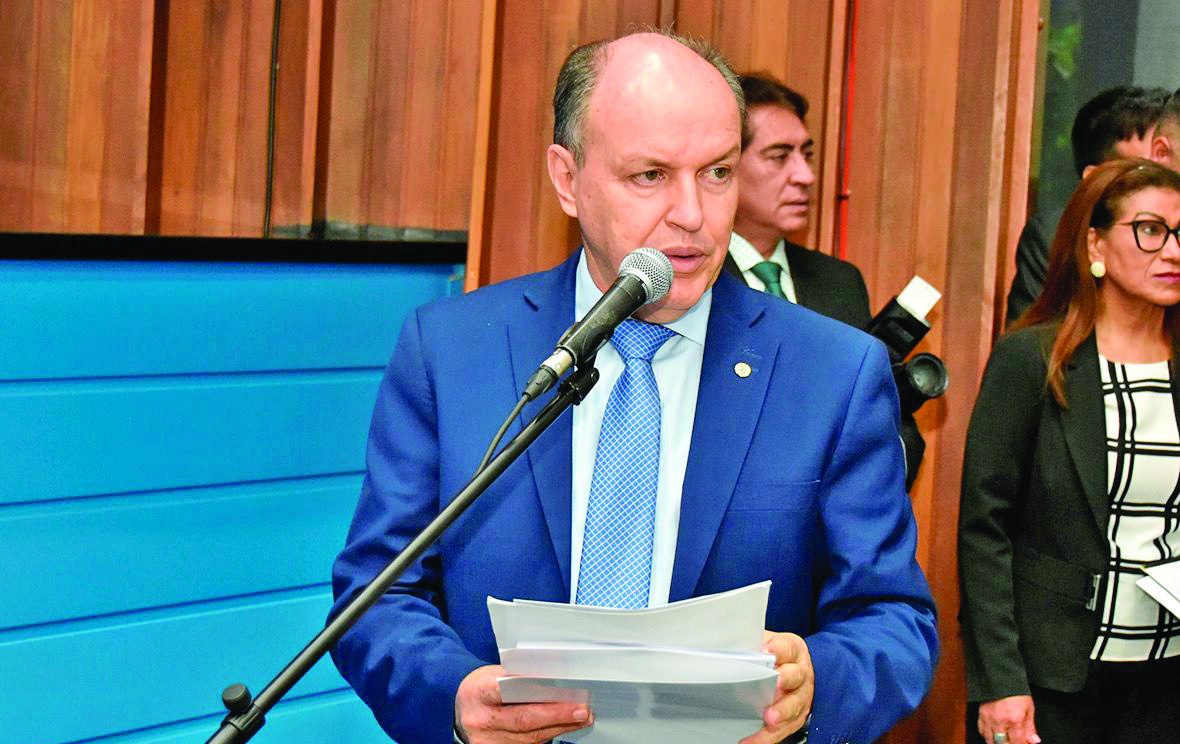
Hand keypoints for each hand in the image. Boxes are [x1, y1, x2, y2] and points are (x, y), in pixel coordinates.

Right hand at [455, 664, 592, 743]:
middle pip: (523, 720)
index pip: (503, 690)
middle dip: (556, 715)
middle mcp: (481, 720)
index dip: (531, 689)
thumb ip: (517, 677)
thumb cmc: (481, 689)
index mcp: (478, 693)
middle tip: (581, 710)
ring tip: (580, 718)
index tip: (558, 687)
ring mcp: (487, 741)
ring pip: (529, 737)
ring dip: (559, 728)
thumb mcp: (493, 674)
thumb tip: (552, 679)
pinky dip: (547, 736)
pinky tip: (562, 727)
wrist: (461, 708)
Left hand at [739, 631, 813, 743]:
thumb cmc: (782, 657)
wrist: (802, 672)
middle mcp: (801, 674)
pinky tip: (753, 740)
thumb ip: (755, 642)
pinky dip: (767, 736)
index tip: (767, 651)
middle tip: (773, 684)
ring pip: (792, 705)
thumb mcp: (771, 642)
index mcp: (794, 652)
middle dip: (784, 680)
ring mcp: (800, 697)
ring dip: (780, 713)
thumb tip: (730, 643)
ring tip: (768, 718)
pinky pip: (783, 729)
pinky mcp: (796, 718)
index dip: (778, 649)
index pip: (788, 648)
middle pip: (794, 676)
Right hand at [978, 695, 1039, 743]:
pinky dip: (987, 736)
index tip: (1025, 743)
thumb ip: (1030, 727)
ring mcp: (989, 718)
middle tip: (1014, 741)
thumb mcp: (1029, 709)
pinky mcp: (981, 714)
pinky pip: (982, 731)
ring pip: (990, 740)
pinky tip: (994, 735)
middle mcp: (1000, 721)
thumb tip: (1034, 741)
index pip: (1018, 743)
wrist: (1002, 678)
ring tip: (1004, 741)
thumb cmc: (1017, 692)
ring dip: (998, 743)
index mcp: (1015, 719)